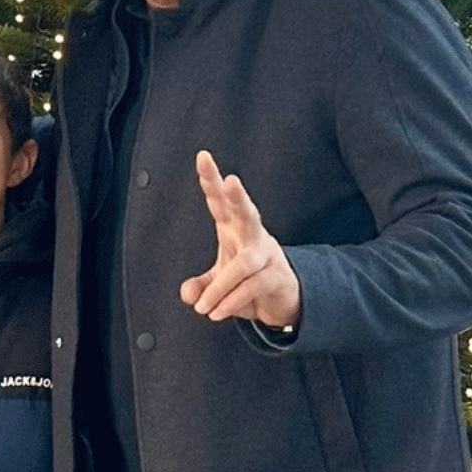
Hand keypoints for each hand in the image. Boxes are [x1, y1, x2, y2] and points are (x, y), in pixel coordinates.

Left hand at [178, 150, 302, 329]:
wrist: (282, 299)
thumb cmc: (245, 280)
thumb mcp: (216, 283)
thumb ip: (200, 287)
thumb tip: (189, 295)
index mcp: (233, 226)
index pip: (220, 201)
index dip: (211, 181)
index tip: (202, 157)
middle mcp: (252, 234)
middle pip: (246, 212)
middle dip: (237, 198)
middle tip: (231, 181)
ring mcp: (267, 254)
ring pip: (244, 264)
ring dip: (221, 287)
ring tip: (202, 309)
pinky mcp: (275, 276)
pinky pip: (251, 287)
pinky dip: (230, 302)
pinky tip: (215, 313)